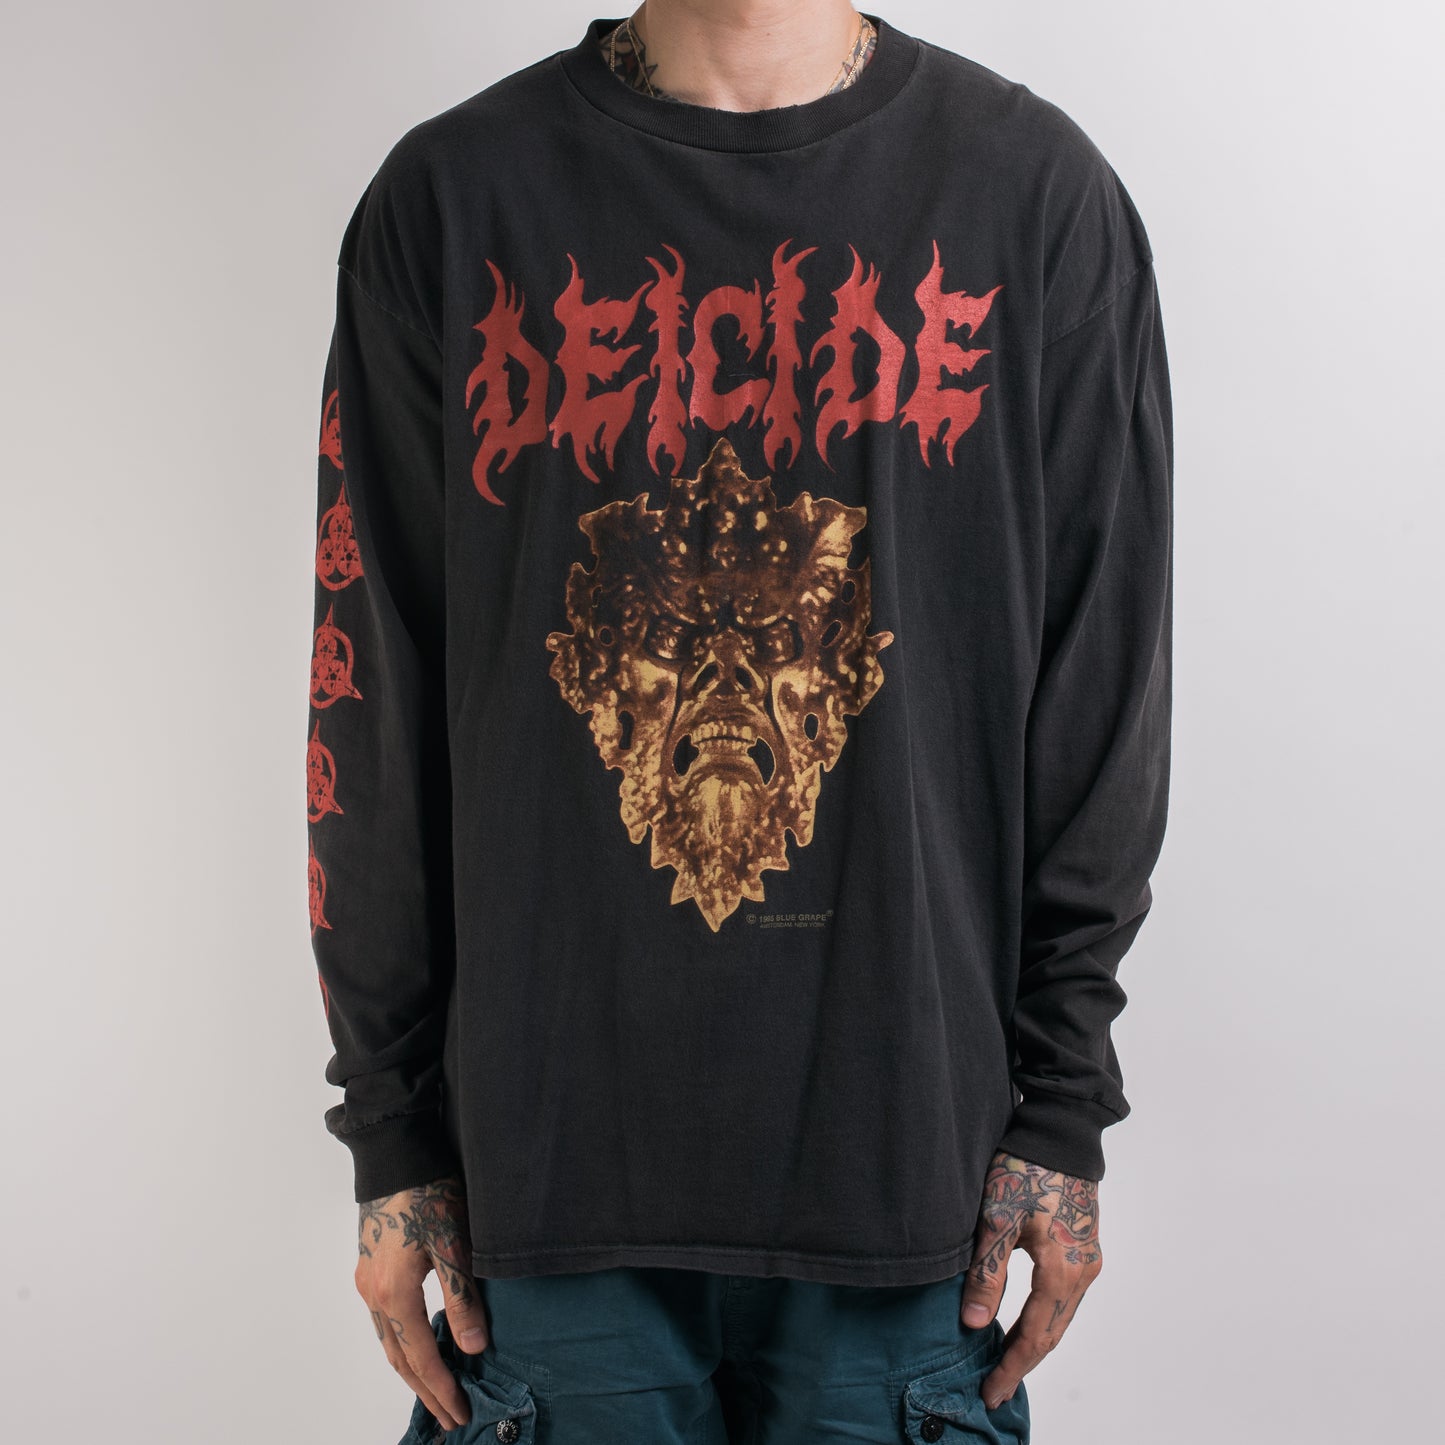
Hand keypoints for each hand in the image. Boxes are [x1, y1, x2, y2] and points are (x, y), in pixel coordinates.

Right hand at [355, 1174, 489, 1432]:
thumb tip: (474, 1349)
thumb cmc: (428, 1191)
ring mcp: (366, 1280)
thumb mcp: (455, 1245)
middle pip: (399, 1358)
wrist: (394, 1152)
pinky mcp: (369, 1265)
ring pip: (388, 1340)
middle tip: (449, 1418)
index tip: (461, 1412)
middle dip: (426, 1390)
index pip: (421, 1356)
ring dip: (411, 1369)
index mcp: (394, 1293)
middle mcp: (373, 1293)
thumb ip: (463, 1299)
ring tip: (435, 1391)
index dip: (442, 1387)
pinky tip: (417, 1344)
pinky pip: (383, 1320)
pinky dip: (401, 1342)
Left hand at [959, 1150, 1102, 1411]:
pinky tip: (1025, 1321)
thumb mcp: (998, 1219)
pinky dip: (1044, 1318)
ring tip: (1005, 1362)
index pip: (1035, 1337)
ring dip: (1034, 1341)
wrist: (1061, 1131)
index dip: (1012, 1369)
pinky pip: (1064, 1297)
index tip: (990, 1394)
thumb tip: (972, 1324)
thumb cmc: (1027, 1167)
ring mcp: (1087, 1259)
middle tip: (994, 1390)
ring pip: (1060, 1316)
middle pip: (1052, 1333)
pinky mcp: (1082, 1245)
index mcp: (1062, 1272)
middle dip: (1022, 1363)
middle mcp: (1082, 1272)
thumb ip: (987, 1273)